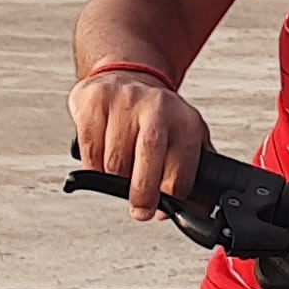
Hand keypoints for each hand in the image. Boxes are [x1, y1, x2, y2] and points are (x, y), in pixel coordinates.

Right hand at [71, 67, 211, 217]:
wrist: (128, 77)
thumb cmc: (158, 117)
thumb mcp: (187, 138)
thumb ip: (194, 173)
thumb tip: (198, 211)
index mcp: (185, 121)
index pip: (180, 169)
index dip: (170, 197)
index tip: (161, 209)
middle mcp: (157, 107)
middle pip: (148, 157)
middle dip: (143, 193)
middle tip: (140, 210)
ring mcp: (124, 100)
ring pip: (114, 161)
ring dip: (115, 180)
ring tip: (121, 176)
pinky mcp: (94, 101)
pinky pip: (89, 149)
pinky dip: (93, 166)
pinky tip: (102, 160)